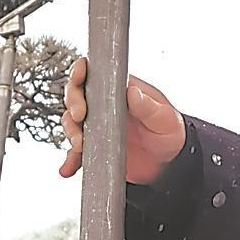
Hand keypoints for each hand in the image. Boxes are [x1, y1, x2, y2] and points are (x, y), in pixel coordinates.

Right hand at [60, 56, 187, 183]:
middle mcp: (106, 105)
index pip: (95, 74)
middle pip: (77, 96)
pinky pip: (77, 152)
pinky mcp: (97, 147)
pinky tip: (69, 168)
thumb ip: (148, 106)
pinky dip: (70, 160)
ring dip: (71, 132)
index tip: (78, 79)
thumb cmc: (171, 133)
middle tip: (80, 117)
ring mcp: (99, 126)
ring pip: (73, 122)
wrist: (171, 164)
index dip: (81, 72)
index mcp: (121, 90)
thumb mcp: (164, 118)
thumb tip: (133, 92)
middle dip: (73, 104)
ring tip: (80, 145)